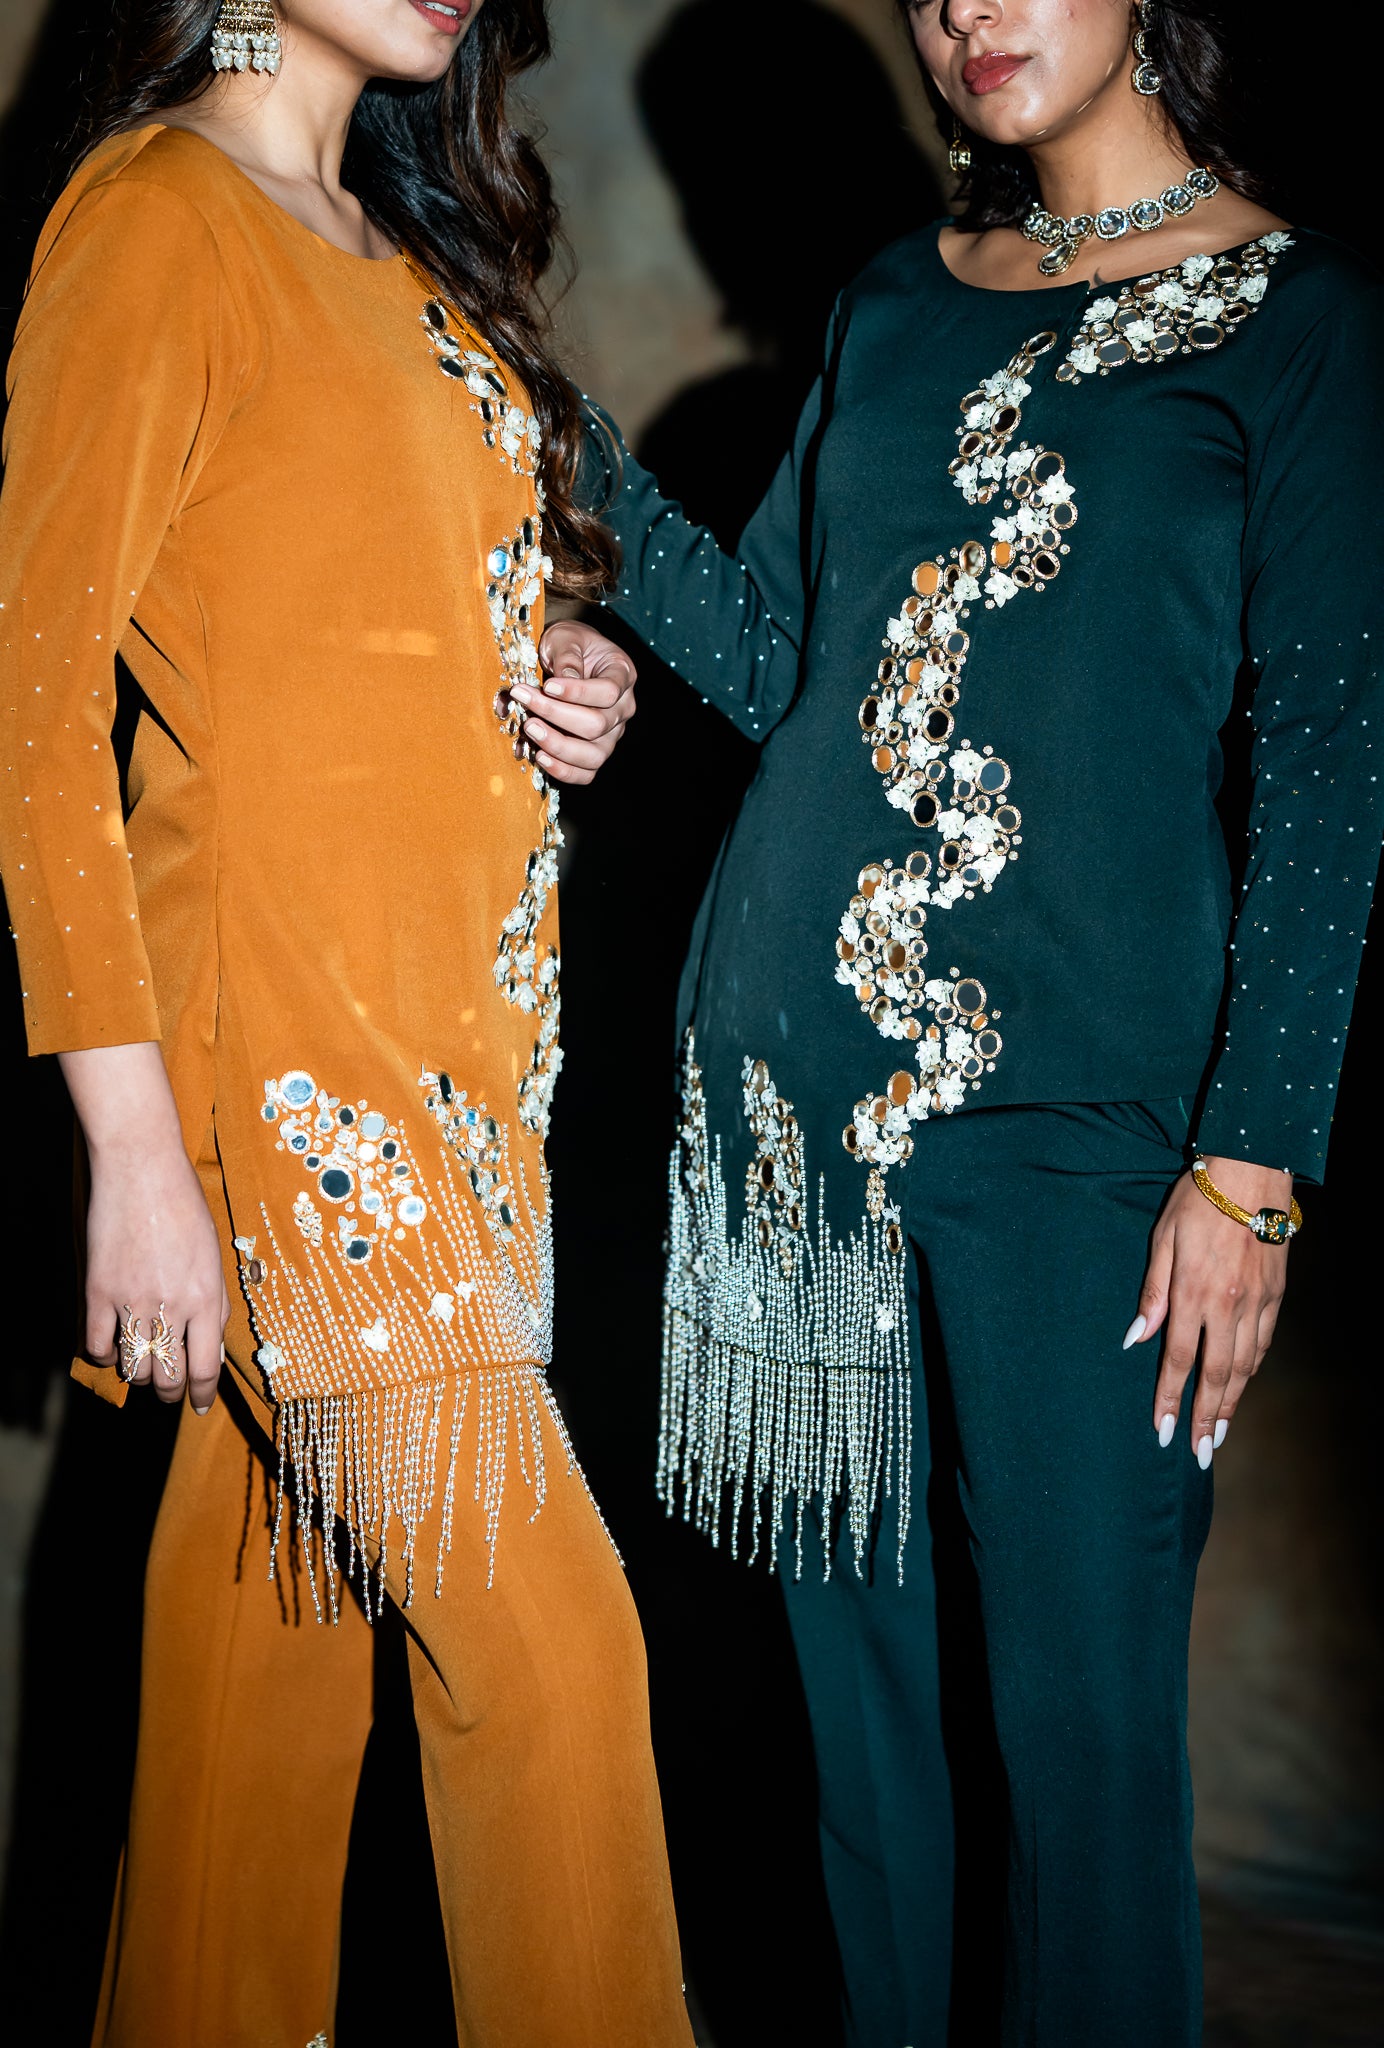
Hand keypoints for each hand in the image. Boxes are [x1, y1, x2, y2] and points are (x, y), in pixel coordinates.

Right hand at [61, 1044, 229, 1412]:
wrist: (143, 1170)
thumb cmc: (186, 1209)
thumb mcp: (214, 1257)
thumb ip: (215, 1303)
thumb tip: (210, 1348)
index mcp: (207, 1297)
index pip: (204, 1368)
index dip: (200, 1394)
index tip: (197, 1404)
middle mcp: (171, 1305)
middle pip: (166, 1375)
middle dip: (168, 1392)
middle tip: (168, 1390)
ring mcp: (131, 1300)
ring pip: (132, 1366)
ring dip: (138, 1375)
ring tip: (143, 1367)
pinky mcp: (98, 1292)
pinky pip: (96, 1345)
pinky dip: (104, 1355)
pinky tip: (113, 1348)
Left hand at [513, 619, 636, 785]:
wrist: (571, 656)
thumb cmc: (570, 644)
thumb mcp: (566, 637)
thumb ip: (567, 655)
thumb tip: (563, 678)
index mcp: (622, 675)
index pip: (607, 692)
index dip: (576, 693)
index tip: (547, 685)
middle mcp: (623, 709)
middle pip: (597, 725)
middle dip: (555, 715)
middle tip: (524, 699)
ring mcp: (612, 735)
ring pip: (593, 755)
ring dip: (557, 745)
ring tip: (529, 728)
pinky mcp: (595, 753)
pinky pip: (586, 774)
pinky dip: (563, 770)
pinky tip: (539, 756)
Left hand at [1125, 1154, 1291, 1466]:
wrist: (1251, 1173)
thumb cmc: (1196, 1201)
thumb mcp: (1162, 1240)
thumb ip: (1151, 1293)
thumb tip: (1136, 1339)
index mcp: (1194, 1293)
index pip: (1178, 1360)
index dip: (1169, 1399)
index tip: (1162, 1431)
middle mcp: (1229, 1305)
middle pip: (1217, 1375)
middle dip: (1206, 1418)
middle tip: (1200, 1453)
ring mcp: (1257, 1302)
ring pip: (1245, 1366)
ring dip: (1232, 1403)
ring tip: (1220, 1433)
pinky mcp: (1276, 1295)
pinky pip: (1263, 1344)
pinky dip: (1252, 1370)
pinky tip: (1242, 1385)